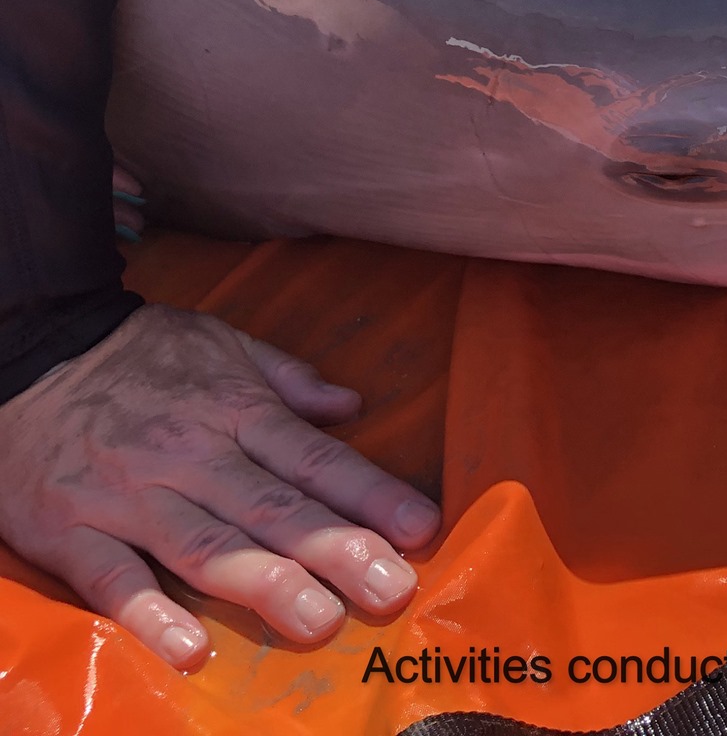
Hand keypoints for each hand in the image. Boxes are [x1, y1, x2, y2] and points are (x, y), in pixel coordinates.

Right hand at [0, 304, 440, 668]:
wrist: (29, 348)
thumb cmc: (141, 354)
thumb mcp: (223, 343)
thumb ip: (290, 379)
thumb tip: (354, 405)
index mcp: (237, 411)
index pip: (316, 460)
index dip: (372, 495)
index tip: (422, 528)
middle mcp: (193, 456)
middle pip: (276, 509)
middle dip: (339, 551)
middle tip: (394, 591)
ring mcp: (131, 497)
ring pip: (208, 548)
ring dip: (267, 586)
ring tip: (321, 621)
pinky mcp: (73, 532)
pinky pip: (114, 580)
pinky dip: (150, 614)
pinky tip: (190, 649)